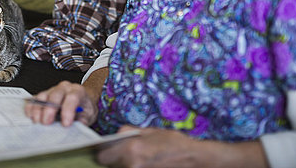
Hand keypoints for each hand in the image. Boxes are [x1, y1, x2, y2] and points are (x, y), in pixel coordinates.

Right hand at [24, 80, 98, 126]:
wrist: (82, 101)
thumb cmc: (84, 108)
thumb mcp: (89, 115)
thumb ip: (83, 121)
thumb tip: (76, 128)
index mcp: (78, 91)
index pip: (72, 97)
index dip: (68, 111)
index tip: (66, 124)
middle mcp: (64, 88)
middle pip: (55, 95)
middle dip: (50, 109)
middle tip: (47, 123)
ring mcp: (52, 90)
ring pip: (42, 96)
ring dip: (38, 109)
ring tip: (38, 122)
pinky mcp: (43, 96)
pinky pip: (34, 99)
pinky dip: (31, 108)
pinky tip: (31, 117)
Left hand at [96, 126, 267, 167]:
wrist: (193, 159)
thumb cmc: (174, 144)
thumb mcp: (151, 131)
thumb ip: (130, 132)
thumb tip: (115, 134)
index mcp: (131, 149)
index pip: (102, 155)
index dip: (103, 152)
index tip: (106, 150)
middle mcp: (132, 165)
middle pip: (110, 165)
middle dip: (114, 159)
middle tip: (124, 153)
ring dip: (124, 164)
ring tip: (138, 158)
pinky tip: (142, 163)